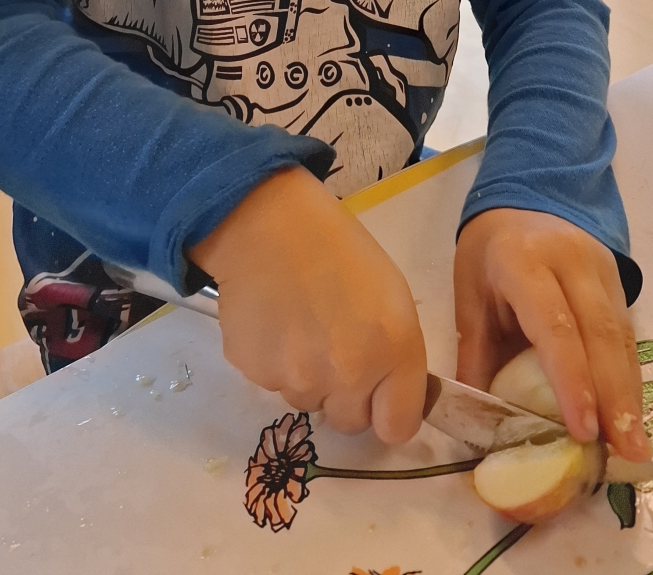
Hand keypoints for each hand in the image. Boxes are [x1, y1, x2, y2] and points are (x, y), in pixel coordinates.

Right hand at [189, 165, 426, 443]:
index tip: (380, 393)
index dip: (388, 411)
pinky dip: (275, 361)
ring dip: (309, 376)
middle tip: (334, 345)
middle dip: (346, 394)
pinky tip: (274, 319)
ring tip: (301, 323)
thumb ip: (396, 354)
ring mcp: (297, 380)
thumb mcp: (391, 295)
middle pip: (349, 421)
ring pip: (308, 401)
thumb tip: (386, 395)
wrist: (268, 224)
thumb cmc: (338, 248)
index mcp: (393, 351)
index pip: (397, 429)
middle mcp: (347, 376)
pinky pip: (273, 383)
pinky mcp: (255, 374)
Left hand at [454, 208, 651, 461]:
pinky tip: (631, 414)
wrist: (525, 194)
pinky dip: (629, 376)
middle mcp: (572, 264)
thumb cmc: (489, 251)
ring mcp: (602, 270)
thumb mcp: (470, 292)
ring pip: (622, 337)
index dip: (572, 381)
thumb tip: (480, 421)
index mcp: (524, 262)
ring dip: (630, 394)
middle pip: (601, 335)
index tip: (583, 430)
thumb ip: (476, 352)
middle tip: (625, 452)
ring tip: (635, 447)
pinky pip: (627, 334)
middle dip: (615, 398)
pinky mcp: (619, 281)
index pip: (556, 327)